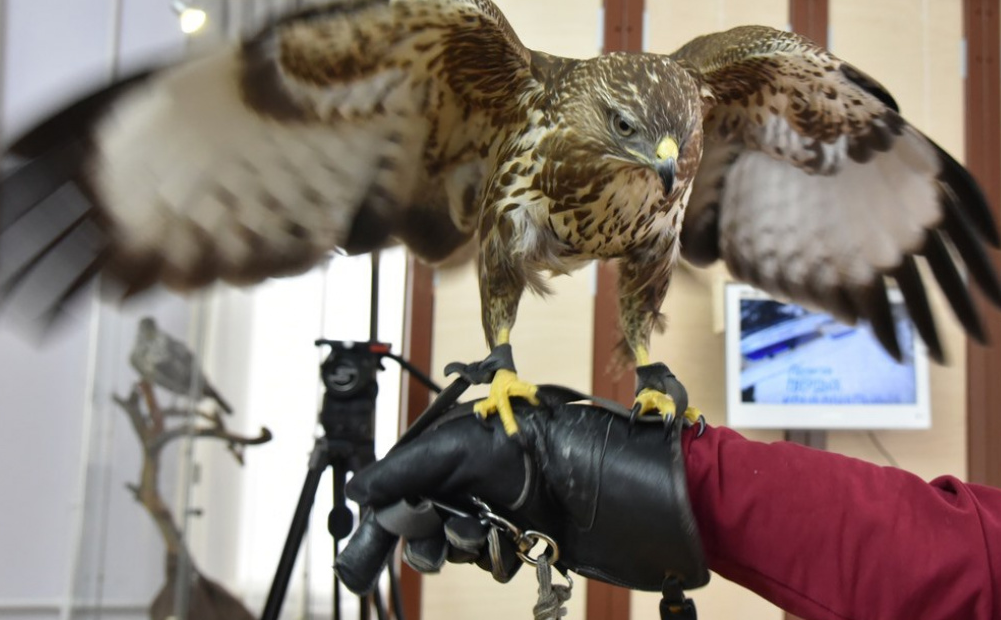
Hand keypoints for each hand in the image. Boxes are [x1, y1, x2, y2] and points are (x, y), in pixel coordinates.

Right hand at [335, 396, 708, 593]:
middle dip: (420, 537)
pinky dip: (502, 559)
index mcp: (464, 439)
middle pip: (423, 516)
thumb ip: (410, 468)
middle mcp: (481, 472)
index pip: (404, 480)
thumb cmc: (567, 448)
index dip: (383, 515)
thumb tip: (359, 490)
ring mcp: (508, 505)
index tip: (361, 561)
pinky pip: (496, 559)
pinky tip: (522, 548)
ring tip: (490, 538)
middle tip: (432, 547)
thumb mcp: (473, 450)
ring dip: (465, 548)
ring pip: (457, 543)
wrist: (640, 490)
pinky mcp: (534, 536)